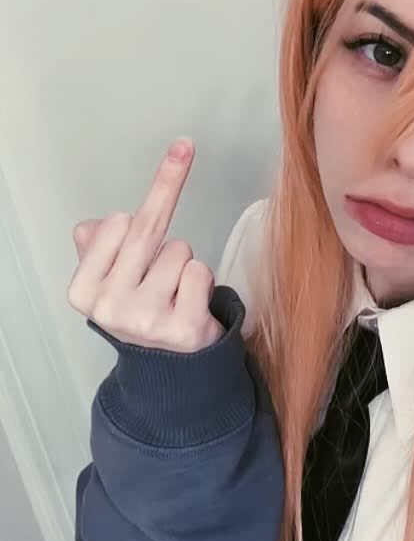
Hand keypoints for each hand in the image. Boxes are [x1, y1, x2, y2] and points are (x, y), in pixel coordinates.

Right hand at [66, 139, 224, 352]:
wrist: (166, 364)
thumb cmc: (138, 311)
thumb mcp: (106, 279)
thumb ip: (95, 246)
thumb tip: (91, 226)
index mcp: (84, 291)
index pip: (115, 224)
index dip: (132, 220)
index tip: (134, 216)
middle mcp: (111, 307)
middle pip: (147, 231)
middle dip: (164, 202)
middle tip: (176, 176)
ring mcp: (148, 319)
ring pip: (179, 250)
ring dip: (183, 262)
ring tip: (174, 289)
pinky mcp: (185, 328)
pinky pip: (200, 271)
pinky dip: (203, 280)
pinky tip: (191, 301)